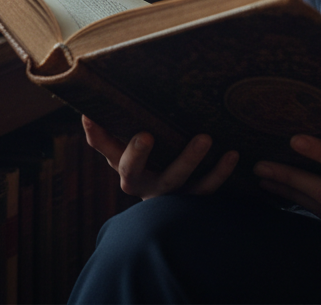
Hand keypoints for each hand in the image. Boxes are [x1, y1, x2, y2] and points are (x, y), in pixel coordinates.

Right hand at [82, 116, 238, 199]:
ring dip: (190, 160)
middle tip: (146, 134)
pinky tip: (232, 154)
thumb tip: (87, 108)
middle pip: (134, 172)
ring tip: (205, 138)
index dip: (96, 137)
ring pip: (177, 181)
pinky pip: (206, 190)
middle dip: (138, 154)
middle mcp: (144, 184)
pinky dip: (220, 173)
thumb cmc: (154, 164)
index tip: (91, 117)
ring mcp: (169, 194)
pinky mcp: (193, 200)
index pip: (105, 151)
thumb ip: (112, 133)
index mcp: (126, 169)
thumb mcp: (132, 151)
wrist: (176, 212)